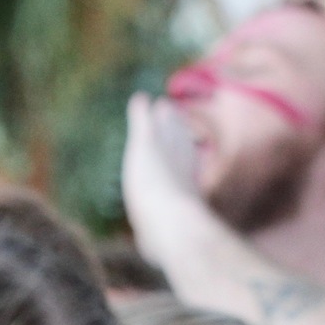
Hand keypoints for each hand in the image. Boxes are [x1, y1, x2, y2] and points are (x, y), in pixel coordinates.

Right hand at [120, 94, 207, 252]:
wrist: (170, 228)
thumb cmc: (155, 183)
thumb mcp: (145, 146)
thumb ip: (142, 123)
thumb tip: (142, 96)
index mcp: (174, 146)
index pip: (171, 124)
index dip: (165, 115)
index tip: (162, 105)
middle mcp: (182, 164)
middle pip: (179, 143)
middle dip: (173, 132)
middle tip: (166, 124)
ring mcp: (180, 187)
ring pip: (179, 165)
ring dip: (173, 157)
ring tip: (167, 153)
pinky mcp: (174, 210)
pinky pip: (171, 189)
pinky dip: (166, 183)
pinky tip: (160, 190)